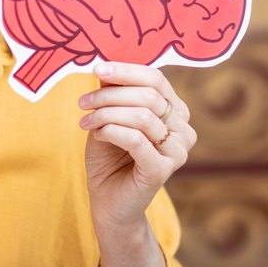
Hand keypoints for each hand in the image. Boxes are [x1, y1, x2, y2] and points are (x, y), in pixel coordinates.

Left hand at [77, 61, 195, 234]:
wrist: (108, 201)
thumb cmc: (110, 156)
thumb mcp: (109, 116)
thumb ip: (113, 92)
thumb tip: (106, 66)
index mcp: (175, 111)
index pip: (156, 79)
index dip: (126, 70)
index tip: (97, 69)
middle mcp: (184, 129)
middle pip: (148, 95)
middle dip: (109, 95)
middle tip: (82, 102)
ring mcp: (178, 151)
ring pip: (141, 116)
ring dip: (106, 114)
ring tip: (85, 122)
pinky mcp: (163, 170)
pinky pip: (135, 138)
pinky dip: (110, 131)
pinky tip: (96, 135)